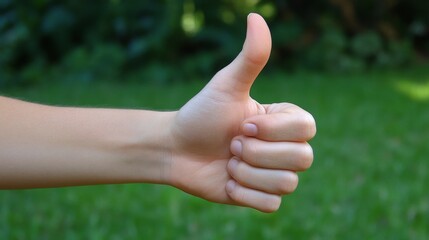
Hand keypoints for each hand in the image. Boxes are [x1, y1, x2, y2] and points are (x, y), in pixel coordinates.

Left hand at [168, 13, 315, 211]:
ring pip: (287, 184)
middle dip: (257, 153)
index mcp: (283, 120)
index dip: (274, 130)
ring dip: (247, 173)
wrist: (176, 148)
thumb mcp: (225, 85)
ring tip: (228, 161)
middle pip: (303, 159)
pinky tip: (227, 181)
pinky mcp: (260, 197)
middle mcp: (284, 147)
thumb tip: (256, 16)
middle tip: (231, 144)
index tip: (242, 125)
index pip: (307, 128)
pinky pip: (270, 205)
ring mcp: (273, 174)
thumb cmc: (201, 113)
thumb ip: (250, 57)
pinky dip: (244, 193)